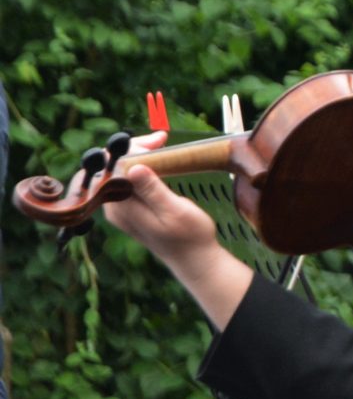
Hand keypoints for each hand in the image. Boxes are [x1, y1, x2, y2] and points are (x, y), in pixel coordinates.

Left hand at [70, 130, 252, 323]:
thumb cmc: (190, 237)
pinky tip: (156, 158)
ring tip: (160, 144)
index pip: (112, 168)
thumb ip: (153, 190)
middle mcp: (114, 206)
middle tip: (161, 139)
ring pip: (118, 171)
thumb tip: (134, 167)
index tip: (157, 143)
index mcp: (121, 207)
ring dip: (137, 154)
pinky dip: (139, 165)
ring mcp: (120, 207)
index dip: (130, 149)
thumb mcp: (175, 212)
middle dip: (133, 148)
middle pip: (111, 166)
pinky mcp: (129, 207)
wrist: (193, 259)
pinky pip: (126, 179)